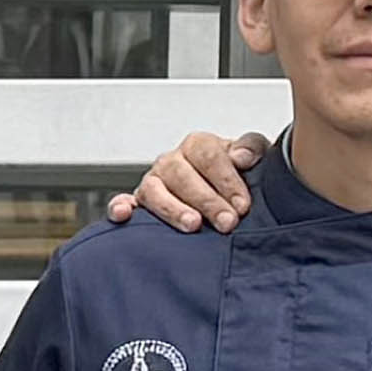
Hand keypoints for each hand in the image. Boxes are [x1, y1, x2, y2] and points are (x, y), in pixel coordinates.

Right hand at [102, 126, 275, 235]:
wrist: (225, 198)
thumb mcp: (252, 157)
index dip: (226, 179)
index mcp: (197, 145)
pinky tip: (125, 215)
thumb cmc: (237, 177)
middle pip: (182, 174)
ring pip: (154, 190)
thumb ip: (251, 148)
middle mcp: (172, 162)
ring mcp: (153, 182)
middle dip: (207, 200)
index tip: (242, 204)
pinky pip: (121, 202)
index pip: (208, 155)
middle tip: (227, 222)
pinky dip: (119, 207)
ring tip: (193, 225)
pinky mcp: (139, 204)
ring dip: (173, 208)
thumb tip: (241, 157)